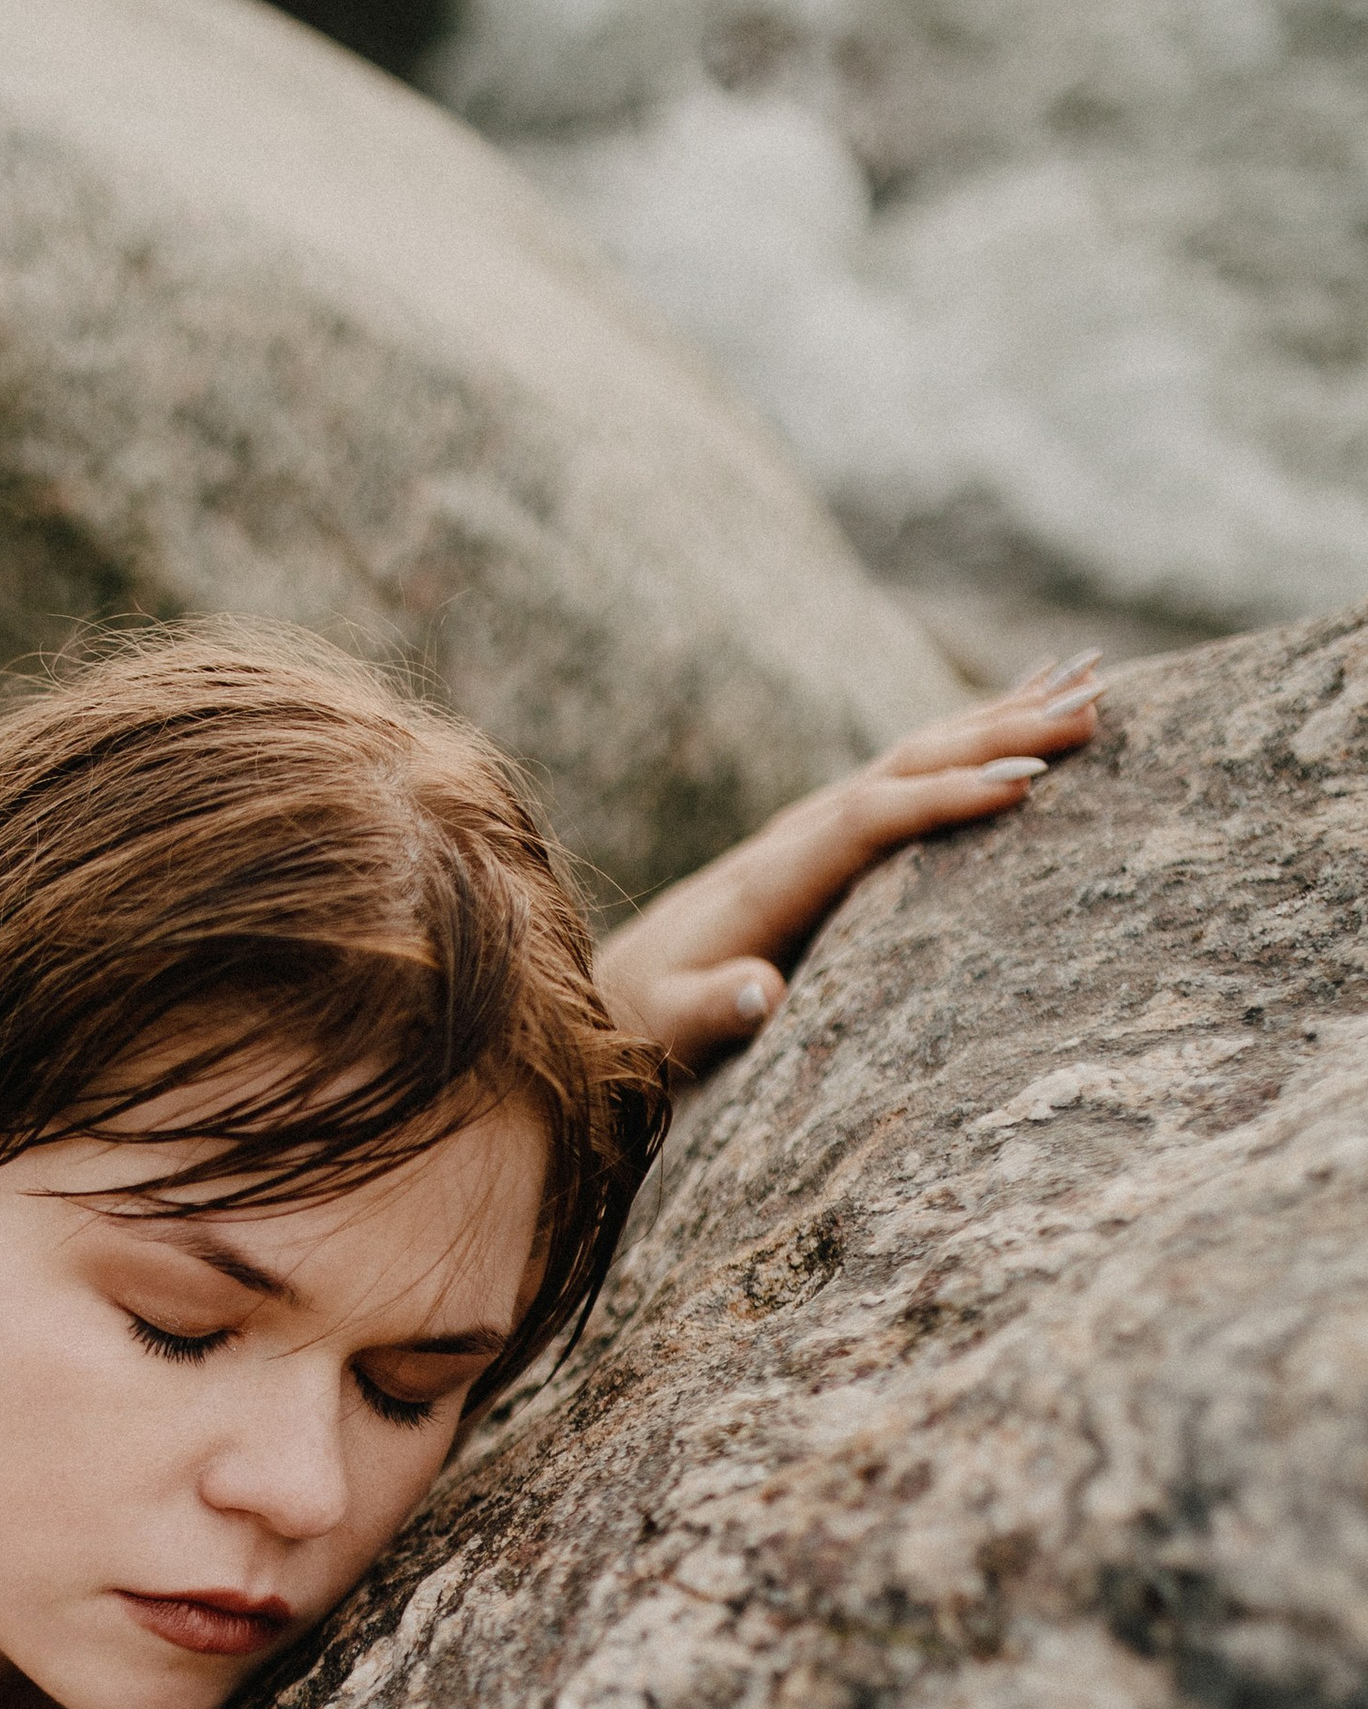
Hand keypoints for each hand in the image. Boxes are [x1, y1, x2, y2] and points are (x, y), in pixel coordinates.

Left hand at [594, 651, 1104, 1079]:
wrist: (615, 991)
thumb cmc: (649, 1021)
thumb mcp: (672, 1028)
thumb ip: (710, 1012)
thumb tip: (760, 994)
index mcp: (772, 881)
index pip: (868, 824)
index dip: (942, 802)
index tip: (1024, 787)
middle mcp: (797, 835)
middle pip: (907, 767)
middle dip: (998, 736)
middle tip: (1094, 706)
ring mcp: (815, 826)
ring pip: (918, 754)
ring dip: (1001, 718)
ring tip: (1094, 681)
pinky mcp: (828, 832)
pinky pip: (911, 770)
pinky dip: (973, 734)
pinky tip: (1030, 698)